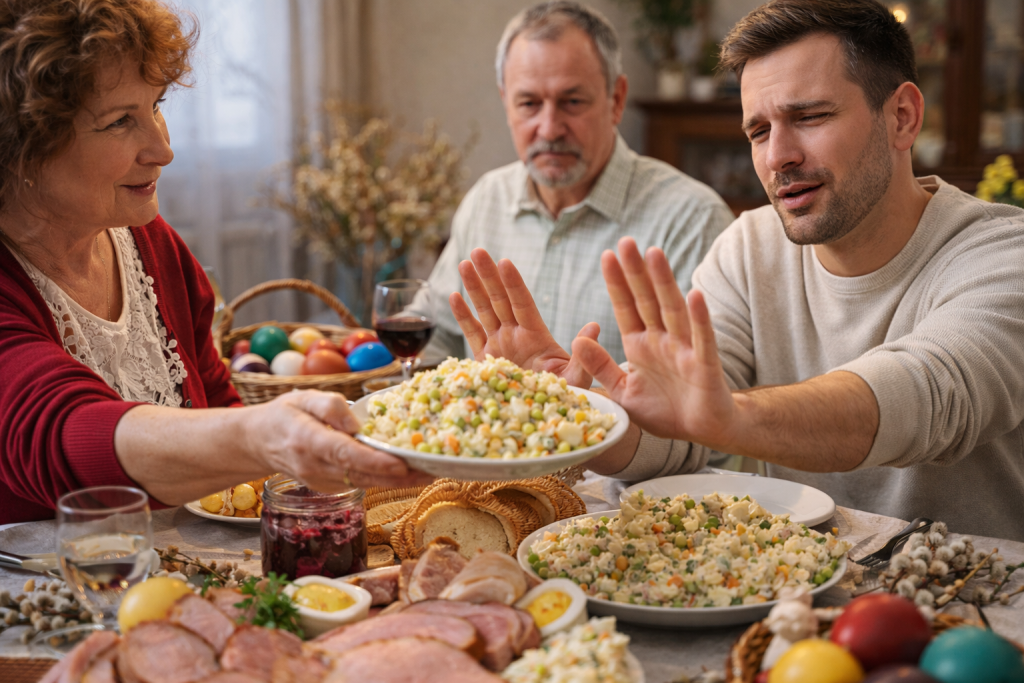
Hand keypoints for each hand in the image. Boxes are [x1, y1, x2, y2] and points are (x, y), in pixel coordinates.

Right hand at [249, 390, 434, 490]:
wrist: (259, 443)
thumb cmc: (284, 415)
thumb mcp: (303, 397)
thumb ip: (330, 406)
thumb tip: (356, 423)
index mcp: (307, 441)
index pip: (345, 454)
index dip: (374, 462)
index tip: (400, 464)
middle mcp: (315, 467)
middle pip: (363, 474)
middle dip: (400, 475)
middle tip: (433, 469)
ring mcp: (322, 482)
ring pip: (366, 483)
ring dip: (399, 481)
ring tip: (431, 471)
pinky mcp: (330, 488)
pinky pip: (361, 484)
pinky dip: (386, 480)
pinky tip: (409, 472)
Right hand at [449, 248, 598, 387]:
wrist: (544, 417)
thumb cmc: (564, 397)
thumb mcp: (576, 378)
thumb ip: (582, 355)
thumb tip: (594, 326)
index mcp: (536, 336)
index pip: (522, 303)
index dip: (514, 284)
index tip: (505, 262)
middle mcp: (515, 336)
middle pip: (500, 300)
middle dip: (489, 275)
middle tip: (479, 251)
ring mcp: (499, 346)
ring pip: (484, 311)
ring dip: (474, 287)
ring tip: (464, 263)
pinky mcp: (484, 361)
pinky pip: (471, 334)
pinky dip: (462, 316)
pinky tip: (453, 296)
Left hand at [571, 237, 738, 448]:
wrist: (702, 431)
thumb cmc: (663, 409)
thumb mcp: (622, 390)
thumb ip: (600, 366)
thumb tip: (576, 340)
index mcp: (640, 344)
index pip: (626, 307)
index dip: (617, 282)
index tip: (607, 255)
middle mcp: (662, 340)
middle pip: (647, 299)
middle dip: (636, 272)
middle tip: (625, 241)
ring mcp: (684, 349)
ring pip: (672, 310)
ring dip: (663, 282)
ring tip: (654, 253)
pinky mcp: (704, 365)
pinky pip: (701, 339)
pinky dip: (699, 318)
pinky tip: (695, 295)